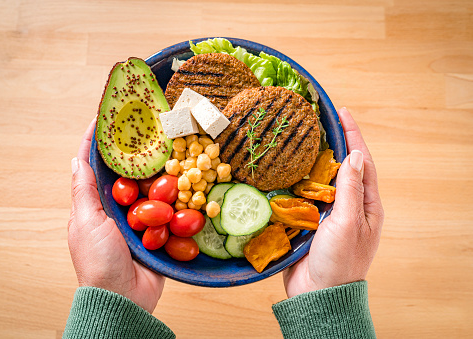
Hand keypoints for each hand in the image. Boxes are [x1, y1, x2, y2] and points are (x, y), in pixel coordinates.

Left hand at [68, 118, 164, 312]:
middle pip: (127, 173)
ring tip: (170, 146)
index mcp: (96, 205)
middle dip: (136, 151)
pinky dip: (177, 196)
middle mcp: (118, 209)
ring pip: (151, 188)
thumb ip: (83, 191)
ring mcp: (141, 220)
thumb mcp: (86, 222)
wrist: (125, 298)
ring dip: (160, 171)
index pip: (94, 166)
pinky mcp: (160, 232)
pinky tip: (187, 178)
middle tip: (147, 127)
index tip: (104, 118)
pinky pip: (169, 209)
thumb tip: (75, 159)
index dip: (97, 142)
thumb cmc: (98, 261)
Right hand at [283, 107, 383, 296]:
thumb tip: (356, 156)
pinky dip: (297, 179)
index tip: (341, 113)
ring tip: (301, 138)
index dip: (353, 136)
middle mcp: (350, 205)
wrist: (317, 294)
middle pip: (342, 166)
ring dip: (313, 159)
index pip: (362, 162)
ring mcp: (329, 213)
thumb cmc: (339, 262)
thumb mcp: (348, 223)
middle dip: (333, 142)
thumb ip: (351, 190)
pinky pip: (304, 194)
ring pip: (322, 178)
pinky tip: (286, 168)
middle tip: (318, 120)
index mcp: (367, 205)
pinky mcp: (310, 221)